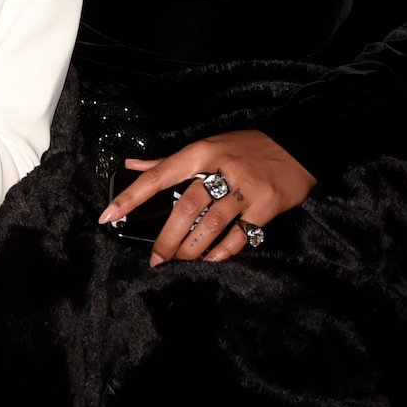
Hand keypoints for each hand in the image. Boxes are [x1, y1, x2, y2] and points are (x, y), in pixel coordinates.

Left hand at [97, 129, 316, 266]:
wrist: (297, 145)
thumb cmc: (243, 147)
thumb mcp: (206, 147)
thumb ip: (166, 161)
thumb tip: (129, 165)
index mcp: (200, 153)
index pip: (157, 176)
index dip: (130, 197)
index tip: (108, 216)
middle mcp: (220, 169)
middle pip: (185, 208)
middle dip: (167, 238)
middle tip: (155, 258)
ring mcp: (245, 189)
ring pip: (210, 225)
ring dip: (192, 248)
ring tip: (180, 261)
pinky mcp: (266, 206)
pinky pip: (240, 236)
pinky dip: (223, 251)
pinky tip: (211, 259)